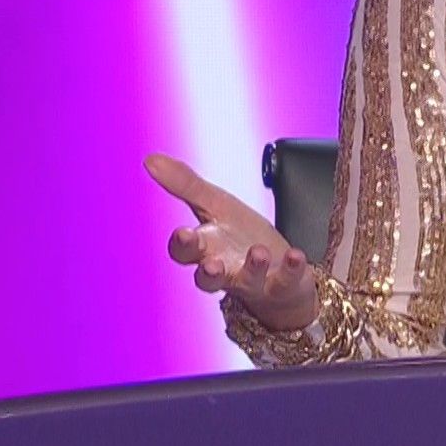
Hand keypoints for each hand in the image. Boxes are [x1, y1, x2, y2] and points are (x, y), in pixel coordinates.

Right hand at [145, 153, 318, 331]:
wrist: (277, 270)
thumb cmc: (240, 237)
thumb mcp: (216, 205)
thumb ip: (185, 185)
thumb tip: (149, 160)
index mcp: (206, 249)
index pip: (185, 252)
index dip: (182, 245)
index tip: (182, 232)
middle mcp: (226, 271)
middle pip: (208, 279)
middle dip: (208, 273)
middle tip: (211, 265)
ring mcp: (254, 281)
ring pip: (247, 282)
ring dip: (252, 268)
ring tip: (259, 252)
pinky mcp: (283, 285)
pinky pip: (286, 280)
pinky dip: (291, 268)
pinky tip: (296, 255)